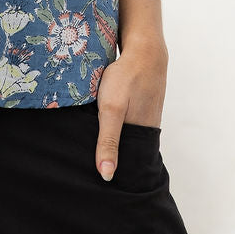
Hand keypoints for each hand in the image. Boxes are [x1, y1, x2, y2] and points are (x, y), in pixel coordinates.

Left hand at [93, 41, 166, 181]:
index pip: (128, 166)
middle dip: (112, 159)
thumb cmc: (126, 79)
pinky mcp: (141, 104)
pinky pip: (126, 120)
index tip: (97, 183)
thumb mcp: (111, 111)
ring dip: (112, 139)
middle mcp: (146, 129)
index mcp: (141, 137)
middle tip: (89, 166)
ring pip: (126, 134)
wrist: (144, 50)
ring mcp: (145, 115)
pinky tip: (102, 122)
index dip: (115, 173)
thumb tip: (106, 176)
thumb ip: (108, 142)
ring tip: (92, 148)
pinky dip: (115, 123)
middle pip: (127, 151)